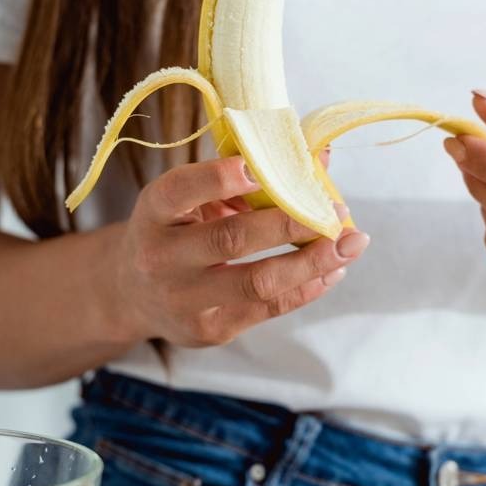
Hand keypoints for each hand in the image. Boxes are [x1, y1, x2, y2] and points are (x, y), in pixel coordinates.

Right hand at [108, 155, 368, 346]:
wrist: (134, 293)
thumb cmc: (177, 230)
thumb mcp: (192, 197)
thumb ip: (247, 175)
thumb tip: (322, 155)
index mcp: (154, 212)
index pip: (180, 191)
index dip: (219, 178)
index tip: (261, 168)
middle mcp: (161, 258)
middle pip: (231, 239)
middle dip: (291, 223)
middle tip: (335, 211)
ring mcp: (184, 299)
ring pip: (257, 282)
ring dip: (312, 262)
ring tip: (351, 245)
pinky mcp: (209, 330)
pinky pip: (268, 308)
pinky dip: (307, 287)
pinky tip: (332, 270)